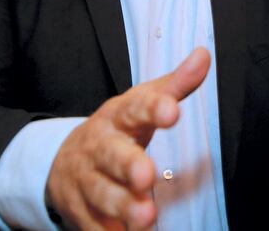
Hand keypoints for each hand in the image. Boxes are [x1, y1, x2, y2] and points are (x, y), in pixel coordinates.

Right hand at [46, 47, 210, 229]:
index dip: (154, 109)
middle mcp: (99, 146)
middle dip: (128, 166)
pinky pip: (92, 225)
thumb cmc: (118, 129)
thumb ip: (175, 84)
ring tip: (146, 218)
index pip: (136, 108)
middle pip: (111, 155)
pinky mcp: (79, 212)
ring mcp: (85, 180)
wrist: (64, 161)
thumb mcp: (142, 102)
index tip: (173, 111)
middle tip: (146, 175)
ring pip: (102, 194)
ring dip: (123, 207)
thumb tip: (204, 55)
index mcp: (118, 115)